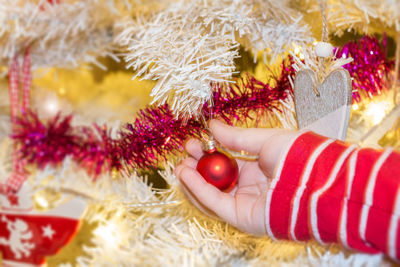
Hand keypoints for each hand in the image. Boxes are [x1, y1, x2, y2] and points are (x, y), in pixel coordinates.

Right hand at [175, 120, 297, 235]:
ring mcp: (244, 203)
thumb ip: (236, 137)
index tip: (195, 141)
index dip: (208, 152)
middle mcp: (248, 187)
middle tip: (185, 152)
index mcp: (256, 169)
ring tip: (179, 164)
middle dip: (197, 165)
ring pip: (210, 193)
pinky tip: (185, 173)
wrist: (316, 181)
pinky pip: (214, 202)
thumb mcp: (264, 139)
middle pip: (214, 179)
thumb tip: (213, 125)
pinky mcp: (241, 217)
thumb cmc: (298, 158)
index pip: (224, 162)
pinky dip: (197, 188)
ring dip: (192, 179)